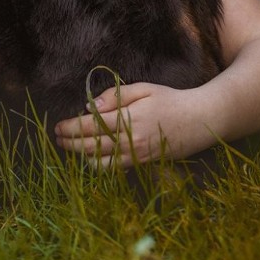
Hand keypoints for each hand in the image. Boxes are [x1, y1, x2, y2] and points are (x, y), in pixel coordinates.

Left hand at [53, 82, 218, 166]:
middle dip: (70, 143)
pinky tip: (93, 156)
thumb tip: (90, 107)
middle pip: (90, 148)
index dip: (70, 128)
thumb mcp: (144, 89)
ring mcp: (137, 156)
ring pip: (101, 164)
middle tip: (58, 138)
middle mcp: (131, 142)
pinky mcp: (143, 164)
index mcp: (129, 120)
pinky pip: (115, 169)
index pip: (90, 127)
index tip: (58, 126)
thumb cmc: (171, 100)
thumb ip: (115, 96)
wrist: (201, 120)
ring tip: (73, 147)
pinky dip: (100, 165)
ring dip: (82, 157)